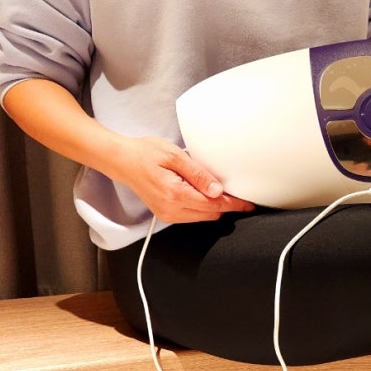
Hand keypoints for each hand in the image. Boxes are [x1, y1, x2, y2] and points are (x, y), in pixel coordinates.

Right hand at [117, 136, 254, 223]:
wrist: (122, 161)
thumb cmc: (145, 153)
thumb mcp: (175, 156)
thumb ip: (198, 175)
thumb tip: (217, 191)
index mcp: (175, 194)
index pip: (214, 205)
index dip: (234, 204)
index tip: (247, 204)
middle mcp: (171, 210)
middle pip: (211, 214)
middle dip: (225, 205)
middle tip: (235, 191)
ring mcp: (167, 215)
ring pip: (203, 217)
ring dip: (213, 206)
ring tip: (216, 189)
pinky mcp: (165, 215)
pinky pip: (192, 216)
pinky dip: (202, 207)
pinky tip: (202, 194)